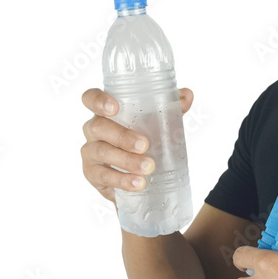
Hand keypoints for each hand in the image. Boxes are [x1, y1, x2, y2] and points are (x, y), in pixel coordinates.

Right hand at [80, 87, 193, 202]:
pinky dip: (122, 180)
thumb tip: (187, 95)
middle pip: (98, 127)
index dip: (98, 100)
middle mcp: (93, 129)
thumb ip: (171, 108)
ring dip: (125, 160)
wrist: (137, 178)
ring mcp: (90, 152)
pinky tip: (138, 183)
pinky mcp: (92, 174)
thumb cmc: (142, 140)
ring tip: (148, 167)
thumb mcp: (156, 124)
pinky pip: (103, 176)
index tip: (115, 107)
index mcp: (105, 112)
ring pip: (101, 152)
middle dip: (122, 136)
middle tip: (145, 145)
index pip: (91, 98)